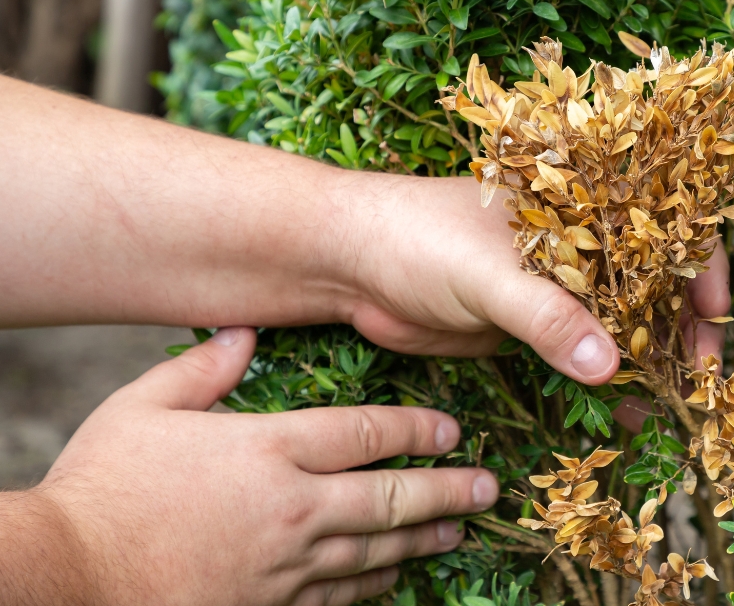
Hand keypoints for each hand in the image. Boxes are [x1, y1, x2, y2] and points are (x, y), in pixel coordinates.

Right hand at [19, 327, 496, 605]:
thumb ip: (202, 370)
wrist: (68, 579)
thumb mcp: (142, 408)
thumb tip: (244, 332)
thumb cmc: (101, 488)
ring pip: (376, 550)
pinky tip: (396, 575)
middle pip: (389, 496)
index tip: (452, 429)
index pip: (364, 434)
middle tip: (487, 486)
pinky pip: (340, 596)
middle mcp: (292, 506)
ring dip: (423, 537)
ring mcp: (286, 565)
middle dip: (446, 489)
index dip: (416, 429)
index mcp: (268, 449)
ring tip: (460, 527)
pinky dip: (374, 584)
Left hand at [341, 177, 729, 388]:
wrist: (349, 264)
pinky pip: (583, 351)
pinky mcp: (531, 323)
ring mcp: (556, 283)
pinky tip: (626, 412)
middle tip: (701, 378)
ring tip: (675, 402)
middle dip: (681, 326)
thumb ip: (548, 317)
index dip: (700, 266)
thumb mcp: (489, 274)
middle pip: (651, 280)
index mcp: (579, 202)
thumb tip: (610, 367)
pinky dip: (606, 380)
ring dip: (649, 359)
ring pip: (621, 320)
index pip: (662, 224)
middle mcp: (579, 239)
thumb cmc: (418, 238)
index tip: (715, 318)